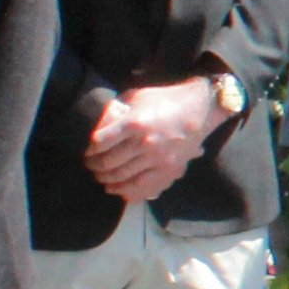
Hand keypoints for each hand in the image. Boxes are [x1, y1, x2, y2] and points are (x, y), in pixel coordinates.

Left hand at [85, 80, 223, 207]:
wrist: (200, 108)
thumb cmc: (165, 99)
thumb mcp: (137, 96)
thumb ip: (116, 110)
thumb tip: (99, 125)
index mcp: (134, 123)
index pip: (100, 143)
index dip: (89, 150)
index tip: (88, 151)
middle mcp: (145, 143)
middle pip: (109, 162)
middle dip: (94, 166)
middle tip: (90, 166)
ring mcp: (158, 159)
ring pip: (122, 177)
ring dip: (106, 180)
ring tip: (101, 177)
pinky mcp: (169, 170)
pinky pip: (142, 188)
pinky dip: (125, 192)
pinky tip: (117, 189)